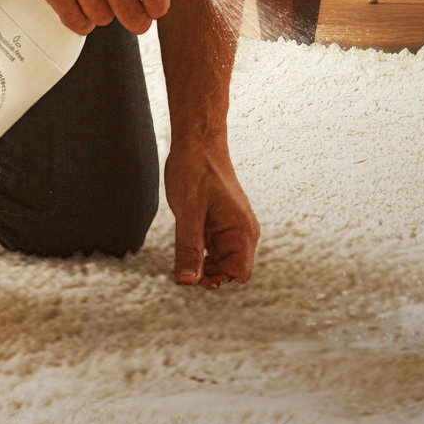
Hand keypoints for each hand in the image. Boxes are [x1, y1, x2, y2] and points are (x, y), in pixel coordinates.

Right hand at [0, 0, 171, 35]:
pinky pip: (75, 21)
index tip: (154, 7)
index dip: (158, 6)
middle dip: (136, 19)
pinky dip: (81, 20)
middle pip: (133, 16)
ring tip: (99, 0)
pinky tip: (81, 8)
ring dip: (103, 13)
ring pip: (103, 19)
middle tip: (132, 14)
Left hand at [166, 138, 258, 284]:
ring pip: (219, 261)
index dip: (215, 279)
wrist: (198, 142)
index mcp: (241, 231)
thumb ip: (189, 250)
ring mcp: (233, 228)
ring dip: (201, 263)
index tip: (191, 273)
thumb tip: (187, 282)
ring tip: (182, 249)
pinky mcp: (222, 224)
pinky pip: (213, 248)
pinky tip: (185, 241)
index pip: (238, 274)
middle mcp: (242, 232)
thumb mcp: (188, 213)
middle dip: (206, 273)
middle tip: (181, 263)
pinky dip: (199, 251)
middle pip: (229, 270)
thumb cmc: (196, 170)